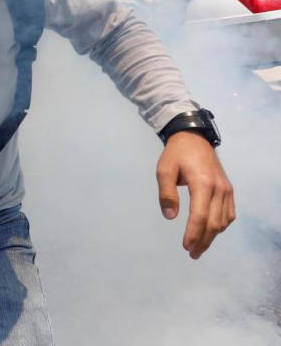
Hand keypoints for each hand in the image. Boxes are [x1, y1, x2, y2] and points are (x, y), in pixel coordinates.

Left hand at [156, 131, 234, 258]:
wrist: (194, 138)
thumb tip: (170, 217)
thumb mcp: (164, 170)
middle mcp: (219, 189)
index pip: (200, 216)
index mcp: (203, 184)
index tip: (186, 247)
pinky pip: (229, 214)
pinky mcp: (228, 190)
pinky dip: (221, 226)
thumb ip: (166, 193)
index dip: (193, 234)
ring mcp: (226, 190)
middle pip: (214, 223)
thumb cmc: (176, 154)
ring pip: (223, 221)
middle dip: (203, 241)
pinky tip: (211, 232)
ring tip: (199, 248)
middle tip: (192, 254)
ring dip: (212, 236)